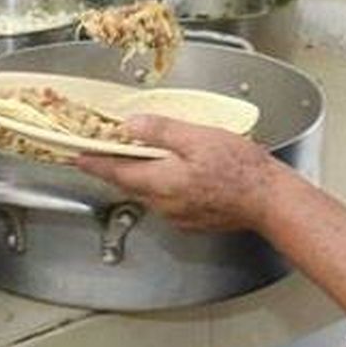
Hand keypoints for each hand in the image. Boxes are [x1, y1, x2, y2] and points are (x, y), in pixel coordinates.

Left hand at [74, 115, 285, 231]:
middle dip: (116, 167)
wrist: (269, 200)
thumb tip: (131, 126)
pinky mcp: (192, 220)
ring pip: (149, 193)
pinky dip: (162, 186)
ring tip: (143, 156)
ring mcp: (178, 215)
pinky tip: (175, 172)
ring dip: (141, 176)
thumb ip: (162, 132)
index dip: (94, 163)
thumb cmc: (240, 169)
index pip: (116, 172)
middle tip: (106, 150)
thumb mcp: (198, 138)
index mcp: (161, 181)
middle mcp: (164, 204)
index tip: (77, 157)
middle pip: (130, 183)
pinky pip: (167, 201)